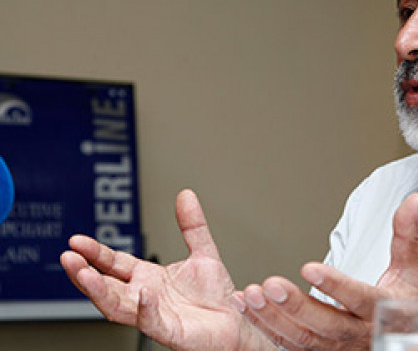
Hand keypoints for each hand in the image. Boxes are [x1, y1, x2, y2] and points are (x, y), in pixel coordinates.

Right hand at [61, 189, 272, 350]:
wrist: (238, 323)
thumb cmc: (216, 296)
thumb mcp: (204, 252)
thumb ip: (193, 225)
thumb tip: (186, 195)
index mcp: (148, 278)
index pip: (114, 264)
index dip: (96, 253)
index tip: (76, 241)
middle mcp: (146, 297)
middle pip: (107, 286)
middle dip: (86, 273)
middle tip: (68, 257)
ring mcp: (155, 316)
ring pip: (119, 307)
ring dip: (100, 292)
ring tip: (85, 275)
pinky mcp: (172, 332)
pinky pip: (153, 322)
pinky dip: (145, 310)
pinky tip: (141, 294)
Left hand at [237, 193, 417, 350]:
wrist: (407, 347)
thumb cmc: (406, 309)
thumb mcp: (410, 272)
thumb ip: (406, 235)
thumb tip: (412, 200)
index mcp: (380, 310)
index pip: (359, 298)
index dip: (335, 285)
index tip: (310, 268)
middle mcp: (357, 333)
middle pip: (325, 324)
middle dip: (296, 306)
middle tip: (271, 285)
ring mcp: (336, 348)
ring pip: (302, 338)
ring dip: (272, 318)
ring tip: (251, 294)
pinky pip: (288, 344)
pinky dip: (265, 326)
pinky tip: (246, 305)